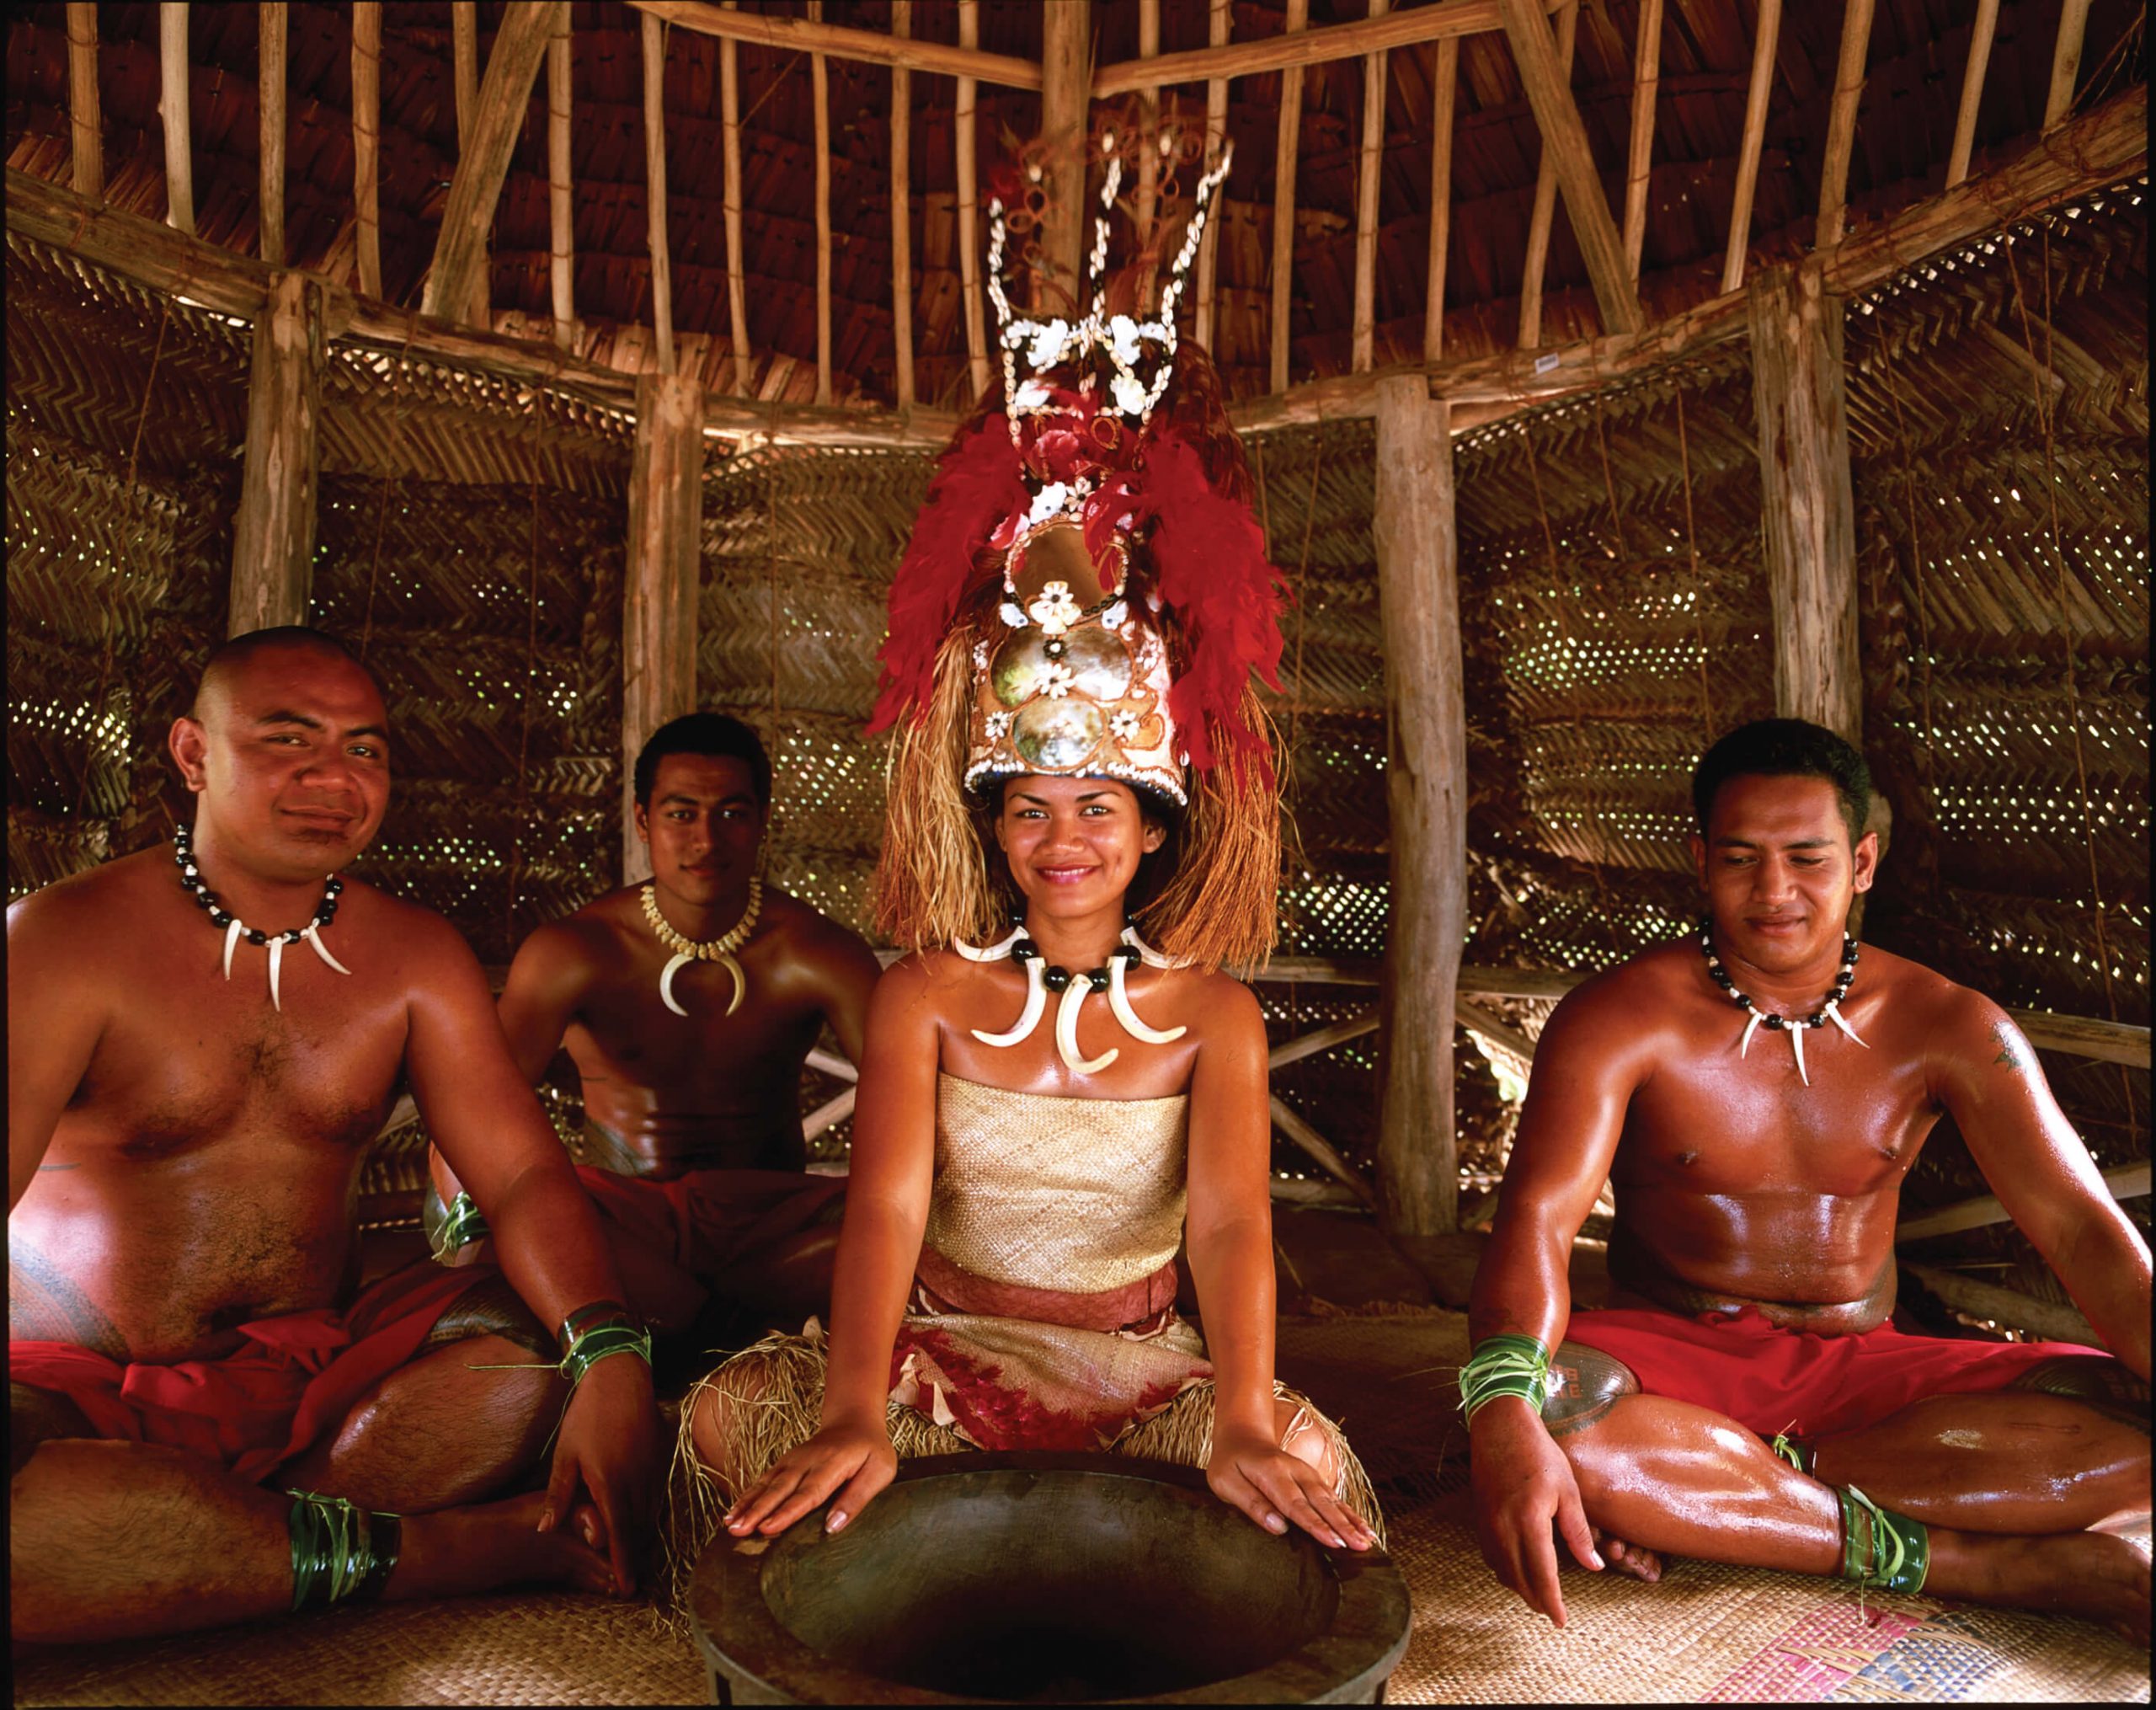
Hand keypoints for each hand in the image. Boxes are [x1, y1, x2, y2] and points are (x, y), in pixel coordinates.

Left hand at [543, 1354, 660, 1596]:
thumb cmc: (587, 1415)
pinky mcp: (662, 1457)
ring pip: (652, 1514)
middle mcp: (637, 1481)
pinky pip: (659, 1495)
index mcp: (610, 1483)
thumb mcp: (565, 1455)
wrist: (621, 1378)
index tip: (627, 1588)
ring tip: (638, 1559)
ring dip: (644, 1537)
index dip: (623, 1563)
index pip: (619, 1534)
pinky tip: (645, 1521)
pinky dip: (652, 1514)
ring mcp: (654, 1468)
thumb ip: (558, 1494)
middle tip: (631, 1582)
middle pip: (639, 1530)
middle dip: (636, 1557)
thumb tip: (544, 1530)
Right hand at [725, 1416, 895, 1538]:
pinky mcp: (784, 1464)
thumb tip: (832, 1527)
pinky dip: (746, 1497)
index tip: (768, 1528)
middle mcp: (807, 1460)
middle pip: (780, 1489)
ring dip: (746, 1505)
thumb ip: (858, 1498)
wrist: (854, 1420)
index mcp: (833, 1463)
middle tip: (738, 1531)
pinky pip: (763, 1481)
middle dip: (757, 1511)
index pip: (809, 1492)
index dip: (787, 1512)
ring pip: (767, 1485)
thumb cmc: (871, 1451)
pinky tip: (731, 1514)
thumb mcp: (880, 1471)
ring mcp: (793, 1460)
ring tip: (729, 1526)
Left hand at [1206, 1422, 1377, 1551]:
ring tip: (1368, 1540)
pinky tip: (1364, 1528)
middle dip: (1342, 1525)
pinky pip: (1333, 1497)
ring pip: (1332, 1499)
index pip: (1296, 1504)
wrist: (1243, 1434)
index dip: (1316, 1525)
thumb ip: (1251, 1503)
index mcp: (1272, 1473)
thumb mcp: (1226, 1482)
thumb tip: (1278, 1527)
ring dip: (1351, 1520)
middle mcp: (1295, 1471)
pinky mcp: (1312, 1479)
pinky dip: (1350, 1513)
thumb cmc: (1230, 1463)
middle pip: (1321, 1502)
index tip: (1334, 1542)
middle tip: (1360, 1546)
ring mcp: (1307, 1473)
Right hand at [1469, 1398, 1602, 1626]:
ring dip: (1520, 1587)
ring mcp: (1487, 1524)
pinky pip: (1491, 1556)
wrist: (1499, 1426)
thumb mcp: (1567, 1490)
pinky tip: (1517, 1568)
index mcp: (1530, 1521)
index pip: (1542, 1575)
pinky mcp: (1478, 1518)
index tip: (1562, 1621)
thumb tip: (1593, 1566)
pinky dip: (1505, 1570)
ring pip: (1502, 1571)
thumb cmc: (1539, 1454)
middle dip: (1537, 1601)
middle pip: (1519, 1580)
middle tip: (1554, 1612)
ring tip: (1538, 1594)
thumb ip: (1578, 1532)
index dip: (1553, 1603)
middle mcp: (1503, 1527)